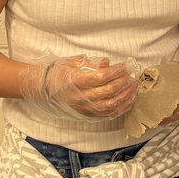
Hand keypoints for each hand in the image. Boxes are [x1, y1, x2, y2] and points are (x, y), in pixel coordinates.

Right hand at [18, 55, 137, 118]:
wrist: (45, 88)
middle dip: (123, 82)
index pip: (100, 77)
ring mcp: (83, 107)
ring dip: (125, 96)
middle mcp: (79, 96)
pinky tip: (128, 100)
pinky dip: (121, 108)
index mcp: (75, 81)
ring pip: (110, 105)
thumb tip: (108, 63)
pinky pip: (107, 114)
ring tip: (133, 87)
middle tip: (131, 75)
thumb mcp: (72, 62)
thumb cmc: (60, 72)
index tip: (125, 66)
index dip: (116, 71)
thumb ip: (91, 63)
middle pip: (107, 91)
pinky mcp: (87, 114)